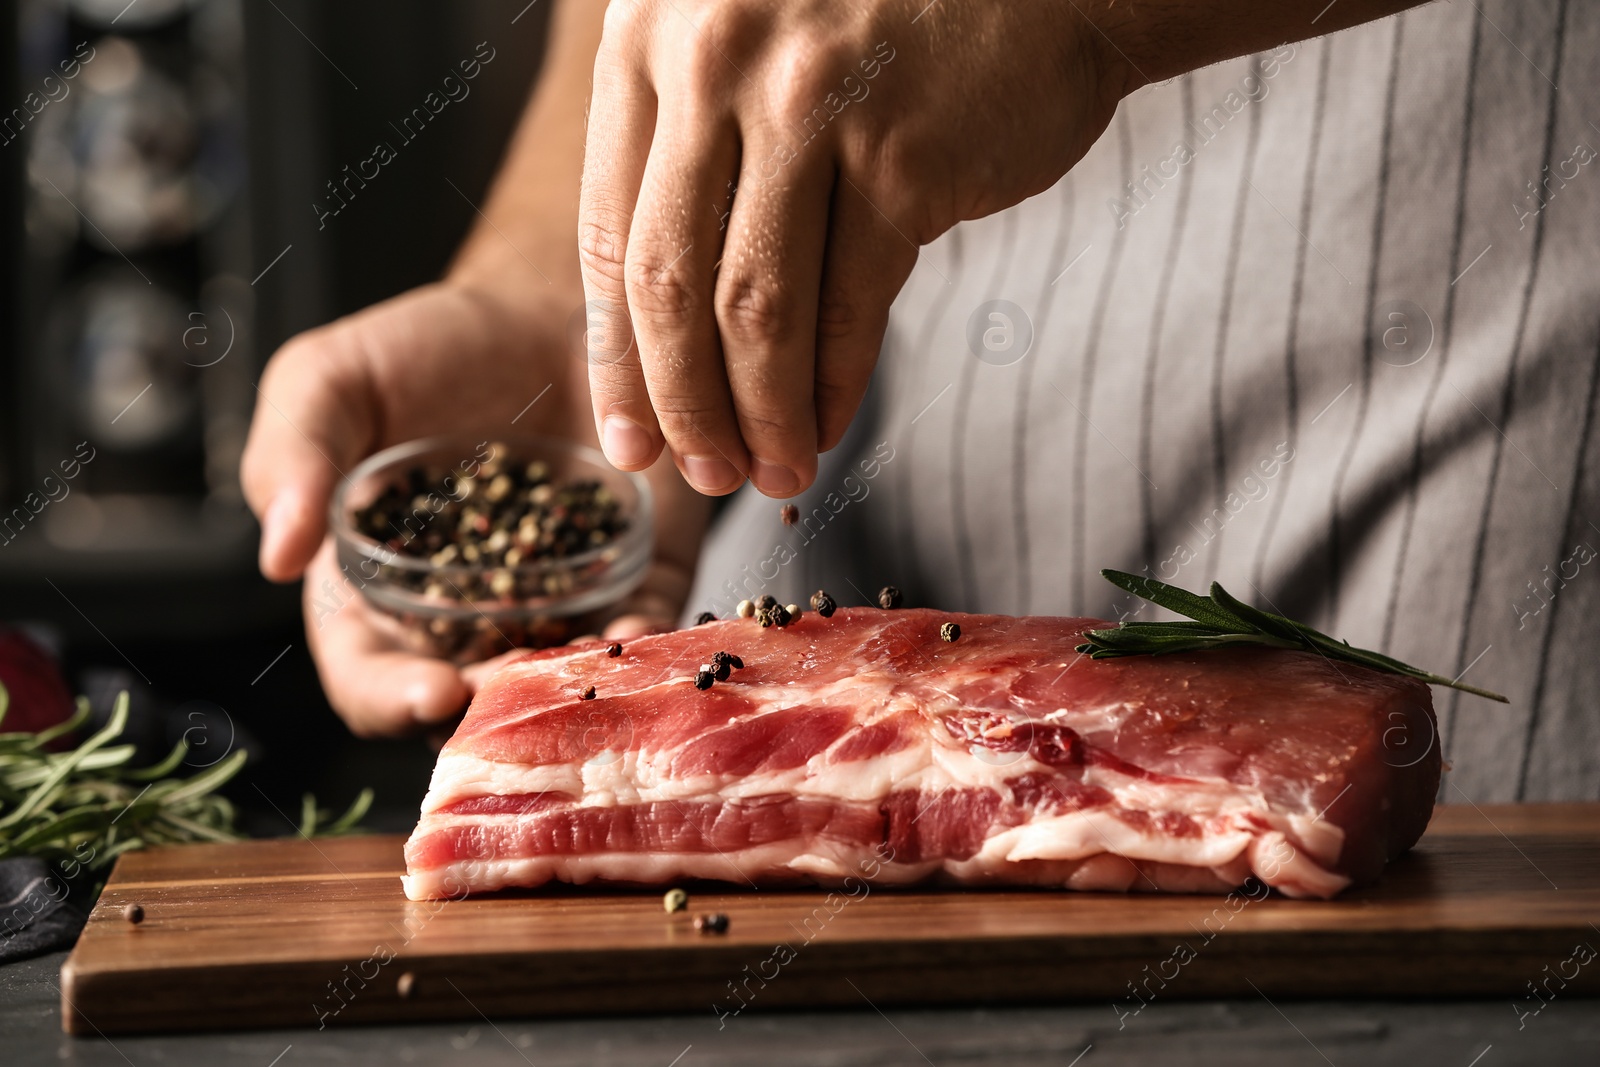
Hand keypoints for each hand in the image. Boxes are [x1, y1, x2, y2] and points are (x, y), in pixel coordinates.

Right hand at [241, 280, 708, 735]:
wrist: (536, 309)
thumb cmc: (421, 352)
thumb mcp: (329, 382)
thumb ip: (293, 458)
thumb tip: (278, 558)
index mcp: (379, 597)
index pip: (371, 679)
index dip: (391, 699)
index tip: (432, 691)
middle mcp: (471, 622)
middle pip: (473, 703)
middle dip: (493, 709)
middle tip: (517, 680)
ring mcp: (559, 608)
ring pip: (565, 685)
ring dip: (573, 691)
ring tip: (585, 663)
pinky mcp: (638, 577)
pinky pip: (650, 630)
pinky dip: (652, 644)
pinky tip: (648, 632)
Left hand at [578, 0, 1128, 496]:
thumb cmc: (883, 31)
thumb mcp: (747, 56)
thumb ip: (690, 162)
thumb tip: (651, 350)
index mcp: (649, 38)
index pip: (610, 235)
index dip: (617, 359)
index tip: (629, 438)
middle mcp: (715, 61)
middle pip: (668, 284)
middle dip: (681, 407)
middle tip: (703, 474)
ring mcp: (813, 104)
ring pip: (757, 311)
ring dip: (760, 417)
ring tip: (772, 473)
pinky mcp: (904, 156)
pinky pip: (852, 308)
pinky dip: (836, 386)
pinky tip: (827, 426)